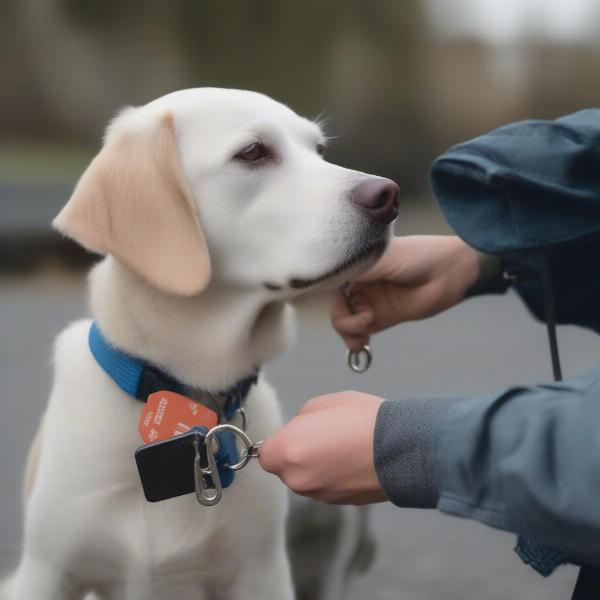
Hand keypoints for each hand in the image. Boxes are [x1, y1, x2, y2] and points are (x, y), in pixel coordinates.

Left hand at [259, 391, 386, 504]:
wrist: (403, 448)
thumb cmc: (362, 420)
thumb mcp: (323, 402)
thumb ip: (301, 419)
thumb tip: (299, 429)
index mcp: (288, 452)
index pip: (265, 454)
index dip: (281, 441)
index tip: (297, 432)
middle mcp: (299, 480)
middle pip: (286, 468)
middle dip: (298, 453)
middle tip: (323, 434)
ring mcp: (320, 495)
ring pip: (307, 479)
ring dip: (317, 466)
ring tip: (342, 445)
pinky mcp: (340, 503)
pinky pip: (327, 487)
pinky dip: (334, 476)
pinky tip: (352, 459)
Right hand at [332, 235, 479, 350]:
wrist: (451, 273)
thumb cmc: (418, 256)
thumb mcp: (381, 258)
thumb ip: (354, 269)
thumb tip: (328, 276)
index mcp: (355, 261)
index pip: (328, 278)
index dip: (323, 291)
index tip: (332, 301)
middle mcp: (359, 281)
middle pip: (332, 303)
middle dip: (339, 315)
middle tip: (357, 318)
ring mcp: (368, 301)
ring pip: (342, 320)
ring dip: (347, 329)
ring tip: (365, 328)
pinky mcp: (380, 318)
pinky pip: (357, 333)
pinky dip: (354, 341)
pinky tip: (361, 344)